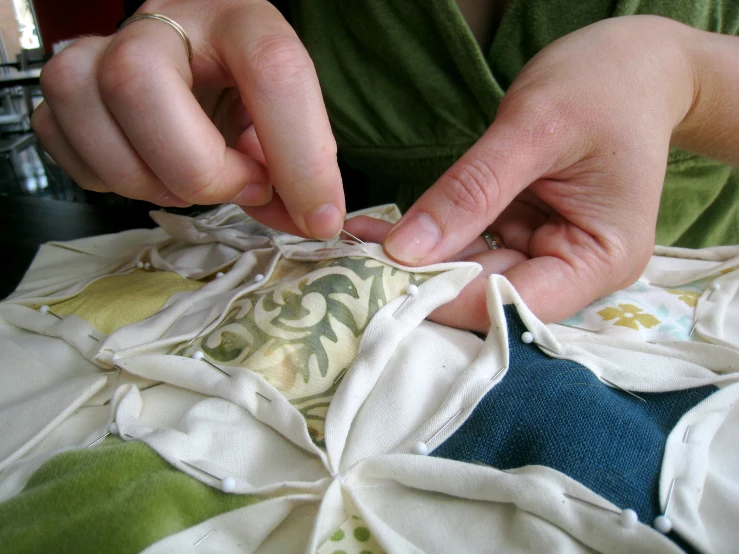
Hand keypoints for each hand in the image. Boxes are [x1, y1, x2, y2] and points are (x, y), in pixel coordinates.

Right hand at [32, 0, 344, 238]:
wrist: (200, 71)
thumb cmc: (244, 100)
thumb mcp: (286, 129)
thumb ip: (301, 179)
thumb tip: (321, 226)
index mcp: (240, 21)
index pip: (272, 69)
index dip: (300, 154)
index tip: (319, 215)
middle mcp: (164, 23)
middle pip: (138, 79)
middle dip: (196, 167)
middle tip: (240, 187)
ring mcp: (103, 46)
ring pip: (82, 99)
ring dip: (146, 177)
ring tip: (191, 184)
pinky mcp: (67, 84)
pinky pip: (55, 131)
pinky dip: (105, 174)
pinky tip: (149, 172)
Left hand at [379, 16, 700, 330]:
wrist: (630, 63)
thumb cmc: (602, 84)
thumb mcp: (533, 129)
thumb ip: (471, 192)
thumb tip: (406, 250)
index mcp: (601, 257)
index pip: (517, 301)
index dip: (452, 300)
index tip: (387, 287)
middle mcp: (576, 267)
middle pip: (492, 293)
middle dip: (426, 282)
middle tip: (357, 270)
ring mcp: (547, 250)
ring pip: (472, 271)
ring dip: (418, 262)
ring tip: (356, 249)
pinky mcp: (522, 231)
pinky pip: (469, 243)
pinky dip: (429, 238)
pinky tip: (380, 233)